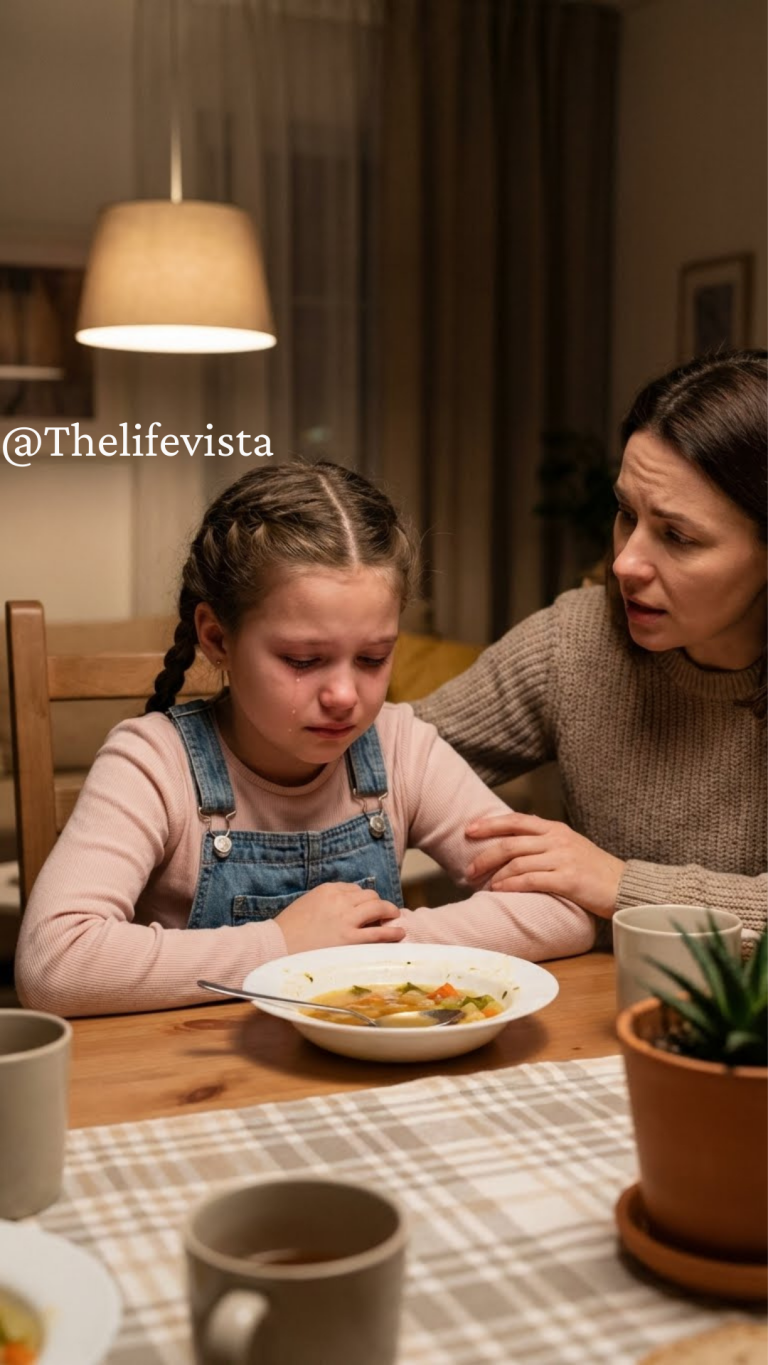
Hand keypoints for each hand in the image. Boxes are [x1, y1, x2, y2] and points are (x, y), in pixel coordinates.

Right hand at [276, 883, 405, 953]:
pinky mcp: (351, 939)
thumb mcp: (308, 904)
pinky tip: (399, 933)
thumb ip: (328, 902)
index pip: (355, 889)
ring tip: (395, 918)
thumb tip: (347, 907)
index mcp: (328, 890)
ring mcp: (347, 920)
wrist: (276, 946)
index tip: (366, 907)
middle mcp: (340, 900)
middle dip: (378, 904)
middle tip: (384, 912)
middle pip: (370, 896)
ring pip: (378, 908)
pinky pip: (379, 933)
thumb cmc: (288, 929)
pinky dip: (392, 932)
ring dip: (389, 912)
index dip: (363, 899)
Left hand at [465, 812, 624, 917]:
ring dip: (495, 874)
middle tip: (469, 870)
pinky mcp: (568, 879)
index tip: (468, 830)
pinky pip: (531, 880)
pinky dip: (511, 885)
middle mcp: (557, 840)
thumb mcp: (569, 846)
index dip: (489, 824)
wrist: (624, 886)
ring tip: (483, 885)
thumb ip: (544, 842)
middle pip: (510, 843)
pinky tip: (500, 890)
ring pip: (517, 862)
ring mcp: (563, 858)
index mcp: (555, 829)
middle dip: (485, 856)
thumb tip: (513, 844)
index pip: (515, 821)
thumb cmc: (593, 869)